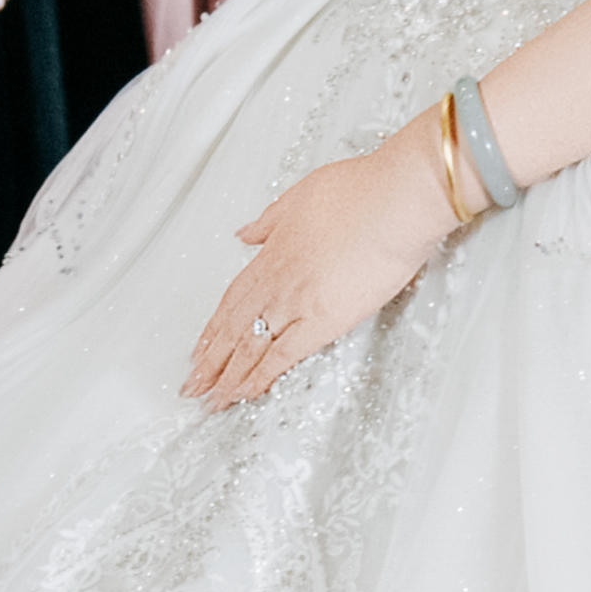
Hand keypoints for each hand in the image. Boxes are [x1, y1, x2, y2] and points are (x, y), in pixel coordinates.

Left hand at [185, 124, 458, 408]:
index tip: (200, 348)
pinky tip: (247, 393)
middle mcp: (278, 281)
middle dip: (210, 361)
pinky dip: (261, 376)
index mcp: (272, 253)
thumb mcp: (301, 195)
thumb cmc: (361, 192)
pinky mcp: (325, 321)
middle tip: (192, 385)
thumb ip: (269, 221)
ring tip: (212, 400)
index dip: (212, 328)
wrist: (397, 200)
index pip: (232, 299)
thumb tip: (246, 234)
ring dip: (227, 376)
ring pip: (250, 346)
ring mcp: (298, 303)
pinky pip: (283, 356)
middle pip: (233, 327)